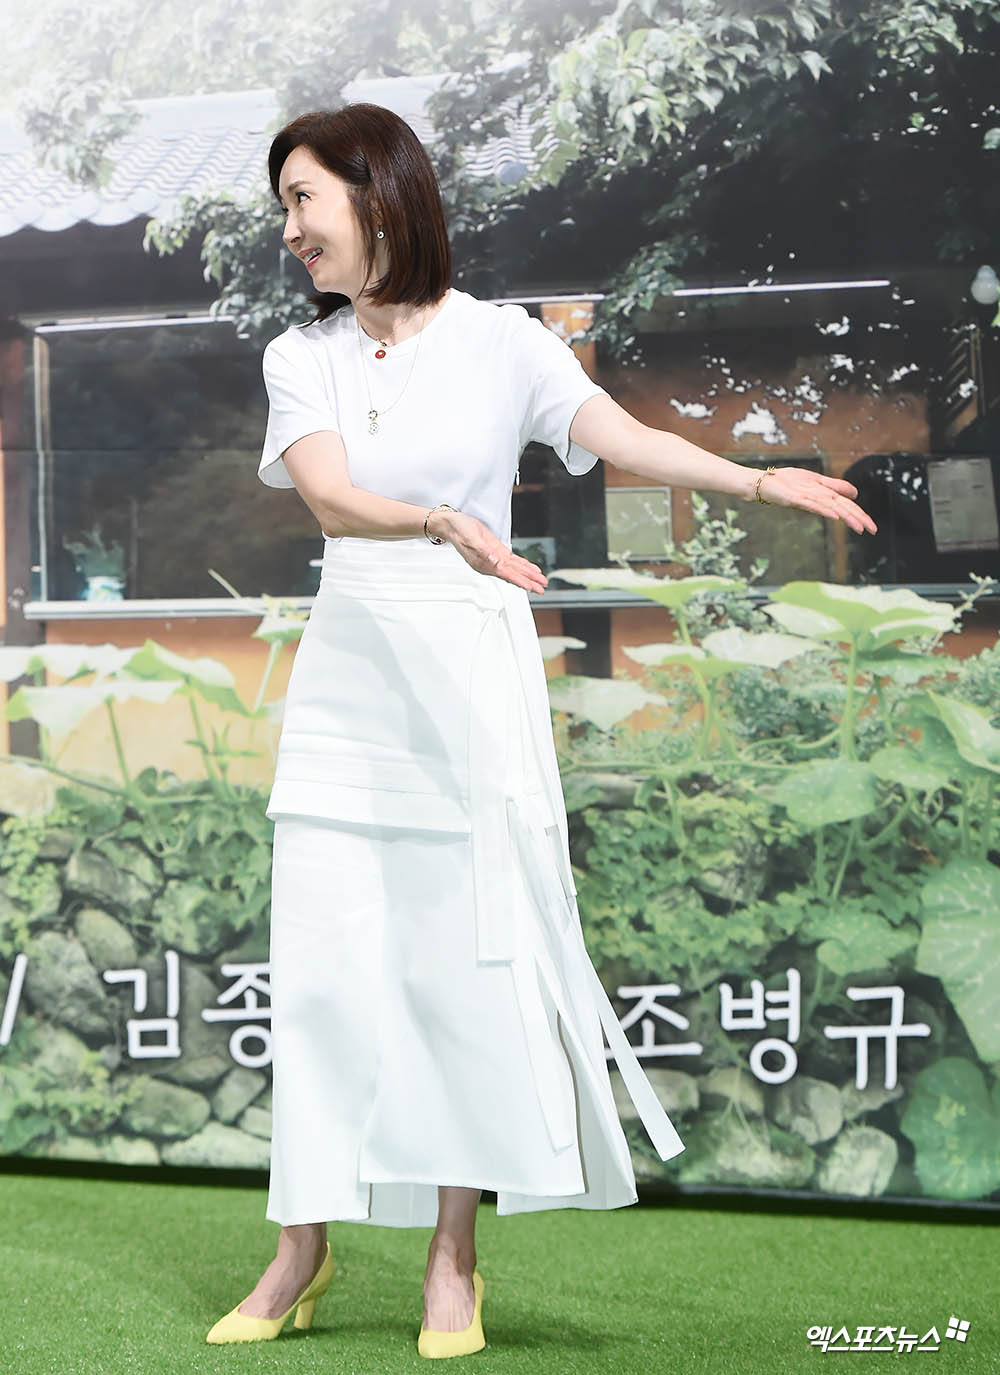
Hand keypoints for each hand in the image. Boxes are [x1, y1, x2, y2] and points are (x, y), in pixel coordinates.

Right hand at [430, 508, 548, 592]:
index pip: (506, 575)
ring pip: (515, 568)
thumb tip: (495, 561)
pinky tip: (531, 569)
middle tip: (542, 588)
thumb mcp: (471, 539)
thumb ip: (483, 552)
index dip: (519, 581)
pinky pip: (513, 560)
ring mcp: (495, 557)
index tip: (531, 587)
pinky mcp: (497, 550)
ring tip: (541, 580)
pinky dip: (523, 564)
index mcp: (485, 564)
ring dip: (529, 575)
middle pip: (514, 575)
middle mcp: (491, 563)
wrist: (453, 524)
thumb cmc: (459, 531)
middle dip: (529, 581)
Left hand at [754, 467, 877, 533]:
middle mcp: (817, 500)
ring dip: (846, 517)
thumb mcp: (816, 480)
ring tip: (859, 527)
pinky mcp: (795, 498)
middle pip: (842, 509)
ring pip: (831, 508)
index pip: (847, 506)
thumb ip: (835, 486)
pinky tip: (835, 516)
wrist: (765, 482)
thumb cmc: (788, 481)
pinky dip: (824, 509)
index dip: (860, 515)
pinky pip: (812, 504)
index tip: (873, 527)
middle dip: (858, 519)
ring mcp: (807, 500)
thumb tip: (855, 494)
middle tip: (872, 531)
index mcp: (824, 497)